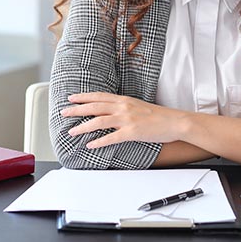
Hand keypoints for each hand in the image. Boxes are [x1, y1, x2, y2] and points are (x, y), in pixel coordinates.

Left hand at [61, 92, 185, 147]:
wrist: (175, 121)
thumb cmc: (159, 116)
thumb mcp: (139, 106)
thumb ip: (125, 107)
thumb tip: (112, 111)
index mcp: (125, 100)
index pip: (99, 96)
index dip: (84, 97)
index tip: (71, 98)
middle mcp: (124, 107)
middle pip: (95, 107)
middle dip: (77, 109)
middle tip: (64, 112)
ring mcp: (127, 119)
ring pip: (99, 121)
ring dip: (83, 127)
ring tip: (72, 131)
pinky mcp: (132, 132)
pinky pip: (112, 137)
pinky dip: (99, 142)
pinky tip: (90, 145)